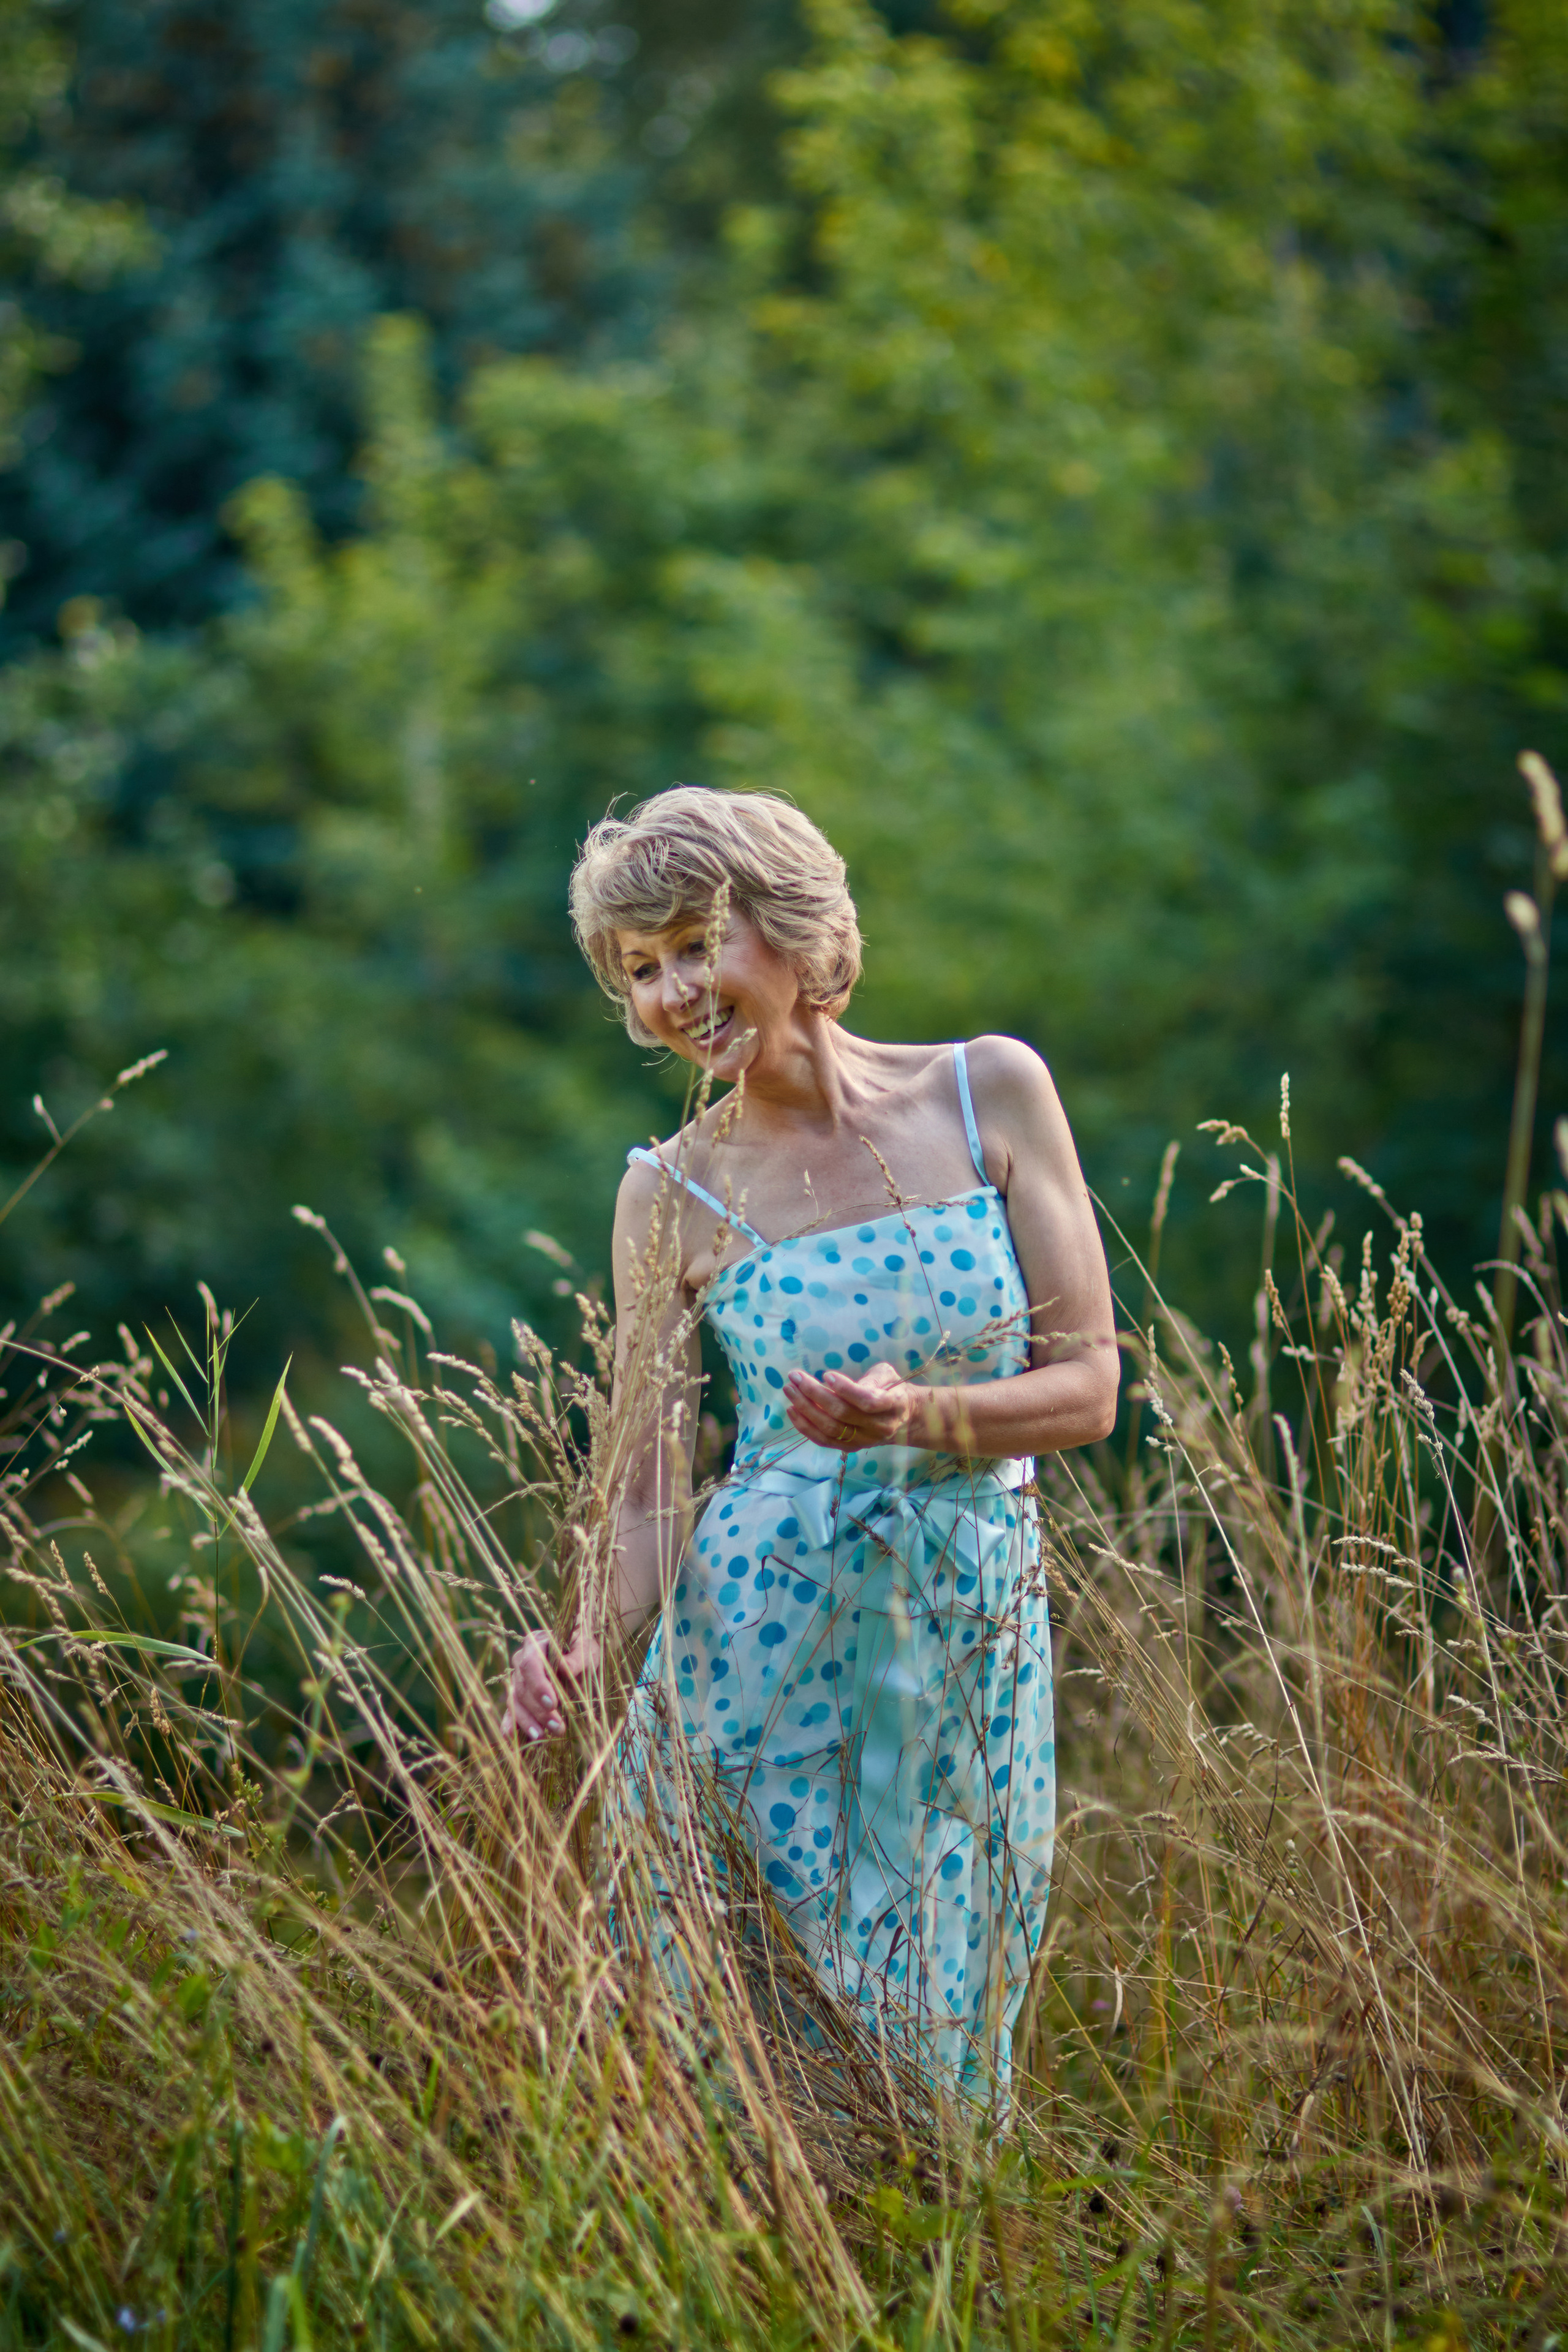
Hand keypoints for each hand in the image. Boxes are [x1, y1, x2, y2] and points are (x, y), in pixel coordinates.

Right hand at [500, 1626, 588, 1742]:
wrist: (578, 1650)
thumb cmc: (583, 1648)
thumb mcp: (587, 1650)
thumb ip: (577, 1658)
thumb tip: (564, 1668)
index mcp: (536, 1643)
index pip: (531, 1664)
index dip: (538, 1685)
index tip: (552, 1703)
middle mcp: (521, 1659)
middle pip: (522, 1687)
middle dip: (538, 1710)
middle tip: (558, 1727)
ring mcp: (517, 1678)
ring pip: (515, 1700)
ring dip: (526, 1720)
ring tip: (540, 1736)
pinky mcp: (518, 1695)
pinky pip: (511, 1709)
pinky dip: (510, 1723)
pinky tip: (511, 1737)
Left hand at [783, 1360, 929, 1451]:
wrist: (903, 1417)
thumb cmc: (891, 1388)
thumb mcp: (887, 1375)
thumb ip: (869, 1378)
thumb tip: (837, 1384)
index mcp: (893, 1404)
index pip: (867, 1400)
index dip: (845, 1389)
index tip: (826, 1374)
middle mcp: (879, 1427)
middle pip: (842, 1414)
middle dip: (814, 1394)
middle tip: (795, 1377)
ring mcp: (864, 1440)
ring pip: (830, 1429)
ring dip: (805, 1410)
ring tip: (790, 1391)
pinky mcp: (851, 1448)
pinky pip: (824, 1441)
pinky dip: (805, 1427)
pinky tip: (792, 1411)